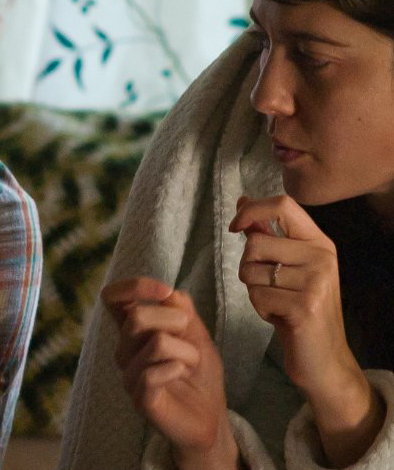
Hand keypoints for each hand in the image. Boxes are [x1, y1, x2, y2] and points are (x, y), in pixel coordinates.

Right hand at [103, 277, 237, 468]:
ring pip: (156, 344)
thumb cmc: (199, 372)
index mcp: (133, 330)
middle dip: (175, 320)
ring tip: (191, 365)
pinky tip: (181, 375)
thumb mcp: (196, 333)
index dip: (134, 287)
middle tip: (191, 337)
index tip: (165, 291)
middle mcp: (124, 350)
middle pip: (137, 317)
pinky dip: (177, 369)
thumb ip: (180, 309)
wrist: (210, 416)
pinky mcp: (139, 399)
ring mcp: (129, 375)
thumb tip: (167, 291)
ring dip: (187, 350)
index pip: (112, 298)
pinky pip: (153, 374)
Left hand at [232, 195, 381, 465]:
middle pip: (256, 241)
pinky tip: (279, 317)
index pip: (283, 205)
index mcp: (319, 242)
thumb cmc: (299, 308)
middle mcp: (322, 257)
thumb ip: (266, 234)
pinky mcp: (305, 306)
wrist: (324, 358)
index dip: (252, 210)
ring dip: (253, 289)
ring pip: (251, 270)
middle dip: (247, 265)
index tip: (235, 226)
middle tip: (267, 285)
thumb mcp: (287, 267)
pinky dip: (259, 308)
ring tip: (277, 302)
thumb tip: (242, 201)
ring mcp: (316, 281)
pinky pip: (257, 295)